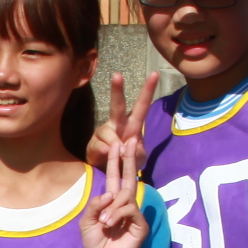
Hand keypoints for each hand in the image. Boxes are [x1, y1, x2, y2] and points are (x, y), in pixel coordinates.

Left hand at [80, 139, 151, 247]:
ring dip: (112, 207)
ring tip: (104, 222)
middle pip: (129, 177)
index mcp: (111, 203)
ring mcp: (134, 214)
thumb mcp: (87, 222)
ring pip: (126, 195)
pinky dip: (118, 214)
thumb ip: (95, 205)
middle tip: (131, 139)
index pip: (115, 177)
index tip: (119, 143)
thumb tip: (109, 193)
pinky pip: (130, 208)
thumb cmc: (95, 244)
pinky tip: (110, 224)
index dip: (116, 161)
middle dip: (129, 159)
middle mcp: (125, 205)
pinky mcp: (140, 224)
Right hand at [86, 71, 158, 188]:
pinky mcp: (93, 144)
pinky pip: (99, 146)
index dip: (148, 90)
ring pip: (108, 132)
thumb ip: (135, 153)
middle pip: (117, 105)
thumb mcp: (138, 159)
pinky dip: (105, 152)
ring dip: (115, 144)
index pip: (142, 105)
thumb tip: (121, 147)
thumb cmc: (127, 161)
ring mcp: (104, 133)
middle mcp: (117, 124)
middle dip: (117, 90)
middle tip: (117, 75)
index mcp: (133, 125)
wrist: (110, 174)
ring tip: (119, 155)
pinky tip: (106, 155)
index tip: (155, 74)